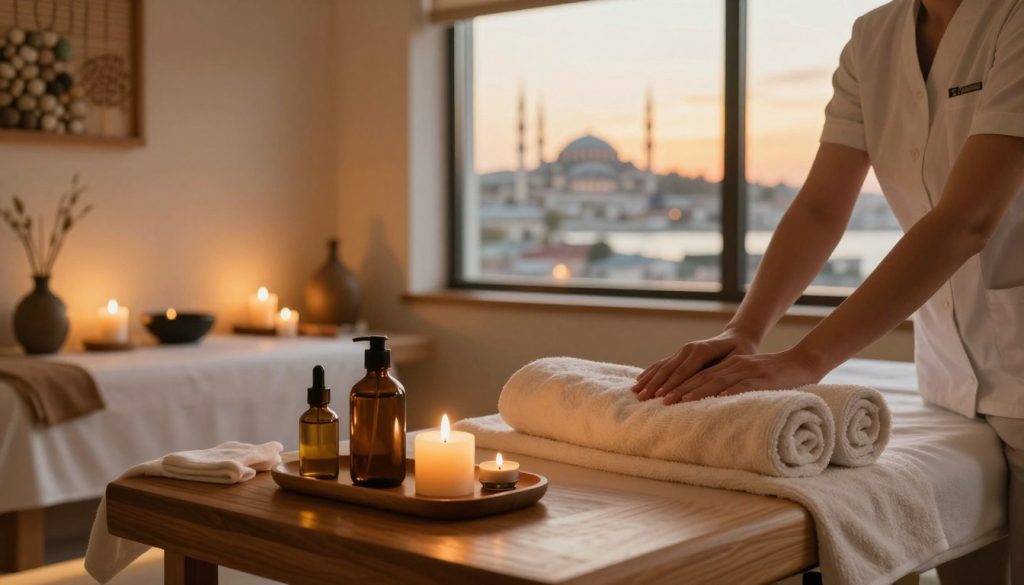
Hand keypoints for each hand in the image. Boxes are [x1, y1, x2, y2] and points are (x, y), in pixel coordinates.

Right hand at [632, 329, 757, 400]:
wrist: (737, 338)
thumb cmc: (741, 353)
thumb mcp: (738, 362)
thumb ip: (722, 373)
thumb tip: (713, 390)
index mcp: (702, 350)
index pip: (684, 372)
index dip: (673, 386)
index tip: (663, 399)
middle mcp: (689, 349)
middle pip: (668, 370)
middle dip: (655, 385)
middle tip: (642, 399)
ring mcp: (682, 350)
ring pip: (661, 367)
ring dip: (648, 380)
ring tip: (636, 392)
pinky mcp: (679, 354)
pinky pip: (661, 364)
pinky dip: (649, 372)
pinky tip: (639, 380)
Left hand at [658, 347, 825, 404]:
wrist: (805, 362)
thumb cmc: (778, 375)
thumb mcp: (751, 377)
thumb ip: (734, 385)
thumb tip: (716, 402)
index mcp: (731, 365)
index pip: (700, 374)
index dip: (680, 383)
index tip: (662, 394)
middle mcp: (735, 365)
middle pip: (703, 377)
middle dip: (680, 388)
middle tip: (661, 400)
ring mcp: (749, 370)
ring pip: (717, 380)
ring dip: (696, 390)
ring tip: (678, 400)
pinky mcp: (763, 378)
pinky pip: (742, 385)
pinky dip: (727, 391)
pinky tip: (714, 398)